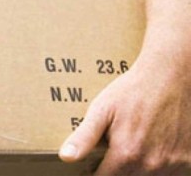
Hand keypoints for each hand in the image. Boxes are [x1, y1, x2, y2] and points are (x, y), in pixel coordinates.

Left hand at [59, 55, 190, 174]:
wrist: (171, 77)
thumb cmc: (133, 91)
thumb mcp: (102, 110)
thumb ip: (84, 137)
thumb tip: (65, 157)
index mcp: (127, 154)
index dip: (94, 172)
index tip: (91, 164)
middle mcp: (152, 164)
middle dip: (115, 171)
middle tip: (111, 152)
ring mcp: (173, 163)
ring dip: (138, 170)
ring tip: (133, 147)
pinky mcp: (189, 160)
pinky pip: (172, 174)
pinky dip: (160, 167)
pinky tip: (153, 149)